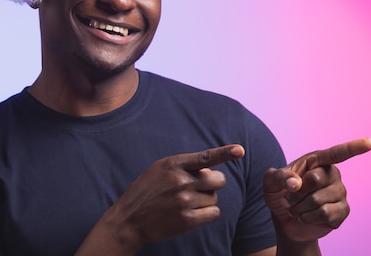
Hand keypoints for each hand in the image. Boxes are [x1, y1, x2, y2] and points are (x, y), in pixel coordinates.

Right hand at [109, 145, 244, 245]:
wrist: (129, 218)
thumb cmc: (147, 190)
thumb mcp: (160, 169)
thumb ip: (184, 165)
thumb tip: (211, 169)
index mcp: (174, 164)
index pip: (205, 157)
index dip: (225, 153)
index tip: (240, 150)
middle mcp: (181, 181)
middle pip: (218, 180)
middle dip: (213, 183)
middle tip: (200, 188)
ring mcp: (184, 201)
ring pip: (214, 198)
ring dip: (206, 200)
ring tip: (187, 202)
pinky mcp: (187, 220)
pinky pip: (213, 213)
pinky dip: (208, 214)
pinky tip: (194, 213)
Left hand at [263, 138, 370, 242]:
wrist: (285, 220)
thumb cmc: (280, 194)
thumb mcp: (270, 182)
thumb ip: (279, 176)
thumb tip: (296, 183)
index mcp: (317, 161)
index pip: (337, 153)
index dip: (354, 147)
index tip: (370, 142)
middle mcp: (332, 174)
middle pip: (315, 179)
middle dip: (295, 192)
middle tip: (289, 197)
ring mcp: (340, 193)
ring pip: (318, 200)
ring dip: (299, 207)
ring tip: (296, 208)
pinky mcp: (342, 211)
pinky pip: (325, 214)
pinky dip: (307, 217)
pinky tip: (305, 217)